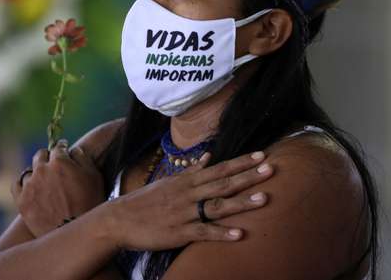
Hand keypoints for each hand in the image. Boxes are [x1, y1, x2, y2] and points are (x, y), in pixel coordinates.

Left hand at [11, 139, 104, 237]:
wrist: (74, 233)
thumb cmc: (90, 203)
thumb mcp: (94, 176)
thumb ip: (82, 157)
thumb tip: (72, 151)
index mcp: (60, 161)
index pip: (58, 146)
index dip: (63, 148)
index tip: (64, 150)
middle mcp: (42, 169)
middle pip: (41, 155)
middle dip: (48, 157)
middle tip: (54, 165)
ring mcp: (29, 185)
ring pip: (29, 171)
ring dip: (36, 173)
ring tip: (44, 181)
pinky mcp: (21, 201)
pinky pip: (16, 185)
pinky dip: (23, 184)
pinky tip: (30, 187)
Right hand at [106, 150, 273, 250]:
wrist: (118, 219)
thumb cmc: (144, 201)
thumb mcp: (167, 182)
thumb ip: (190, 171)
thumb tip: (207, 157)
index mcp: (187, 181)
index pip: (219, 168)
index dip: (241, 162)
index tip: (262, 155)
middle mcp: (188, 194)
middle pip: (223, 183)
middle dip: (248, 176)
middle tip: (271, 169)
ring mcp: (184, 213)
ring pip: (217, 206)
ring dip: (241, 202)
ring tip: (264, 199)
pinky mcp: (179, 232)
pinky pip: (203, 232)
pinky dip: (221, 233)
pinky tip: (238, 234)